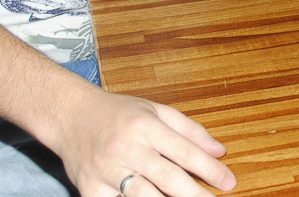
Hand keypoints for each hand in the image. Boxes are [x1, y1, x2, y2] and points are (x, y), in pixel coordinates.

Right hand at [52, 85, 235, 196]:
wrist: (70, 115)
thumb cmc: (117, 112)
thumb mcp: (156, 110)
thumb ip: (190, 130)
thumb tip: (220, 150)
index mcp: (146, 125)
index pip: (185, 151)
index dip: (210, 169)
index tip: (229, 182)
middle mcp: (127, 147)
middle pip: (168, 178)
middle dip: (195, 195)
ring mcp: (106, 170)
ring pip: (143, 196)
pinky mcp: (89, 188)